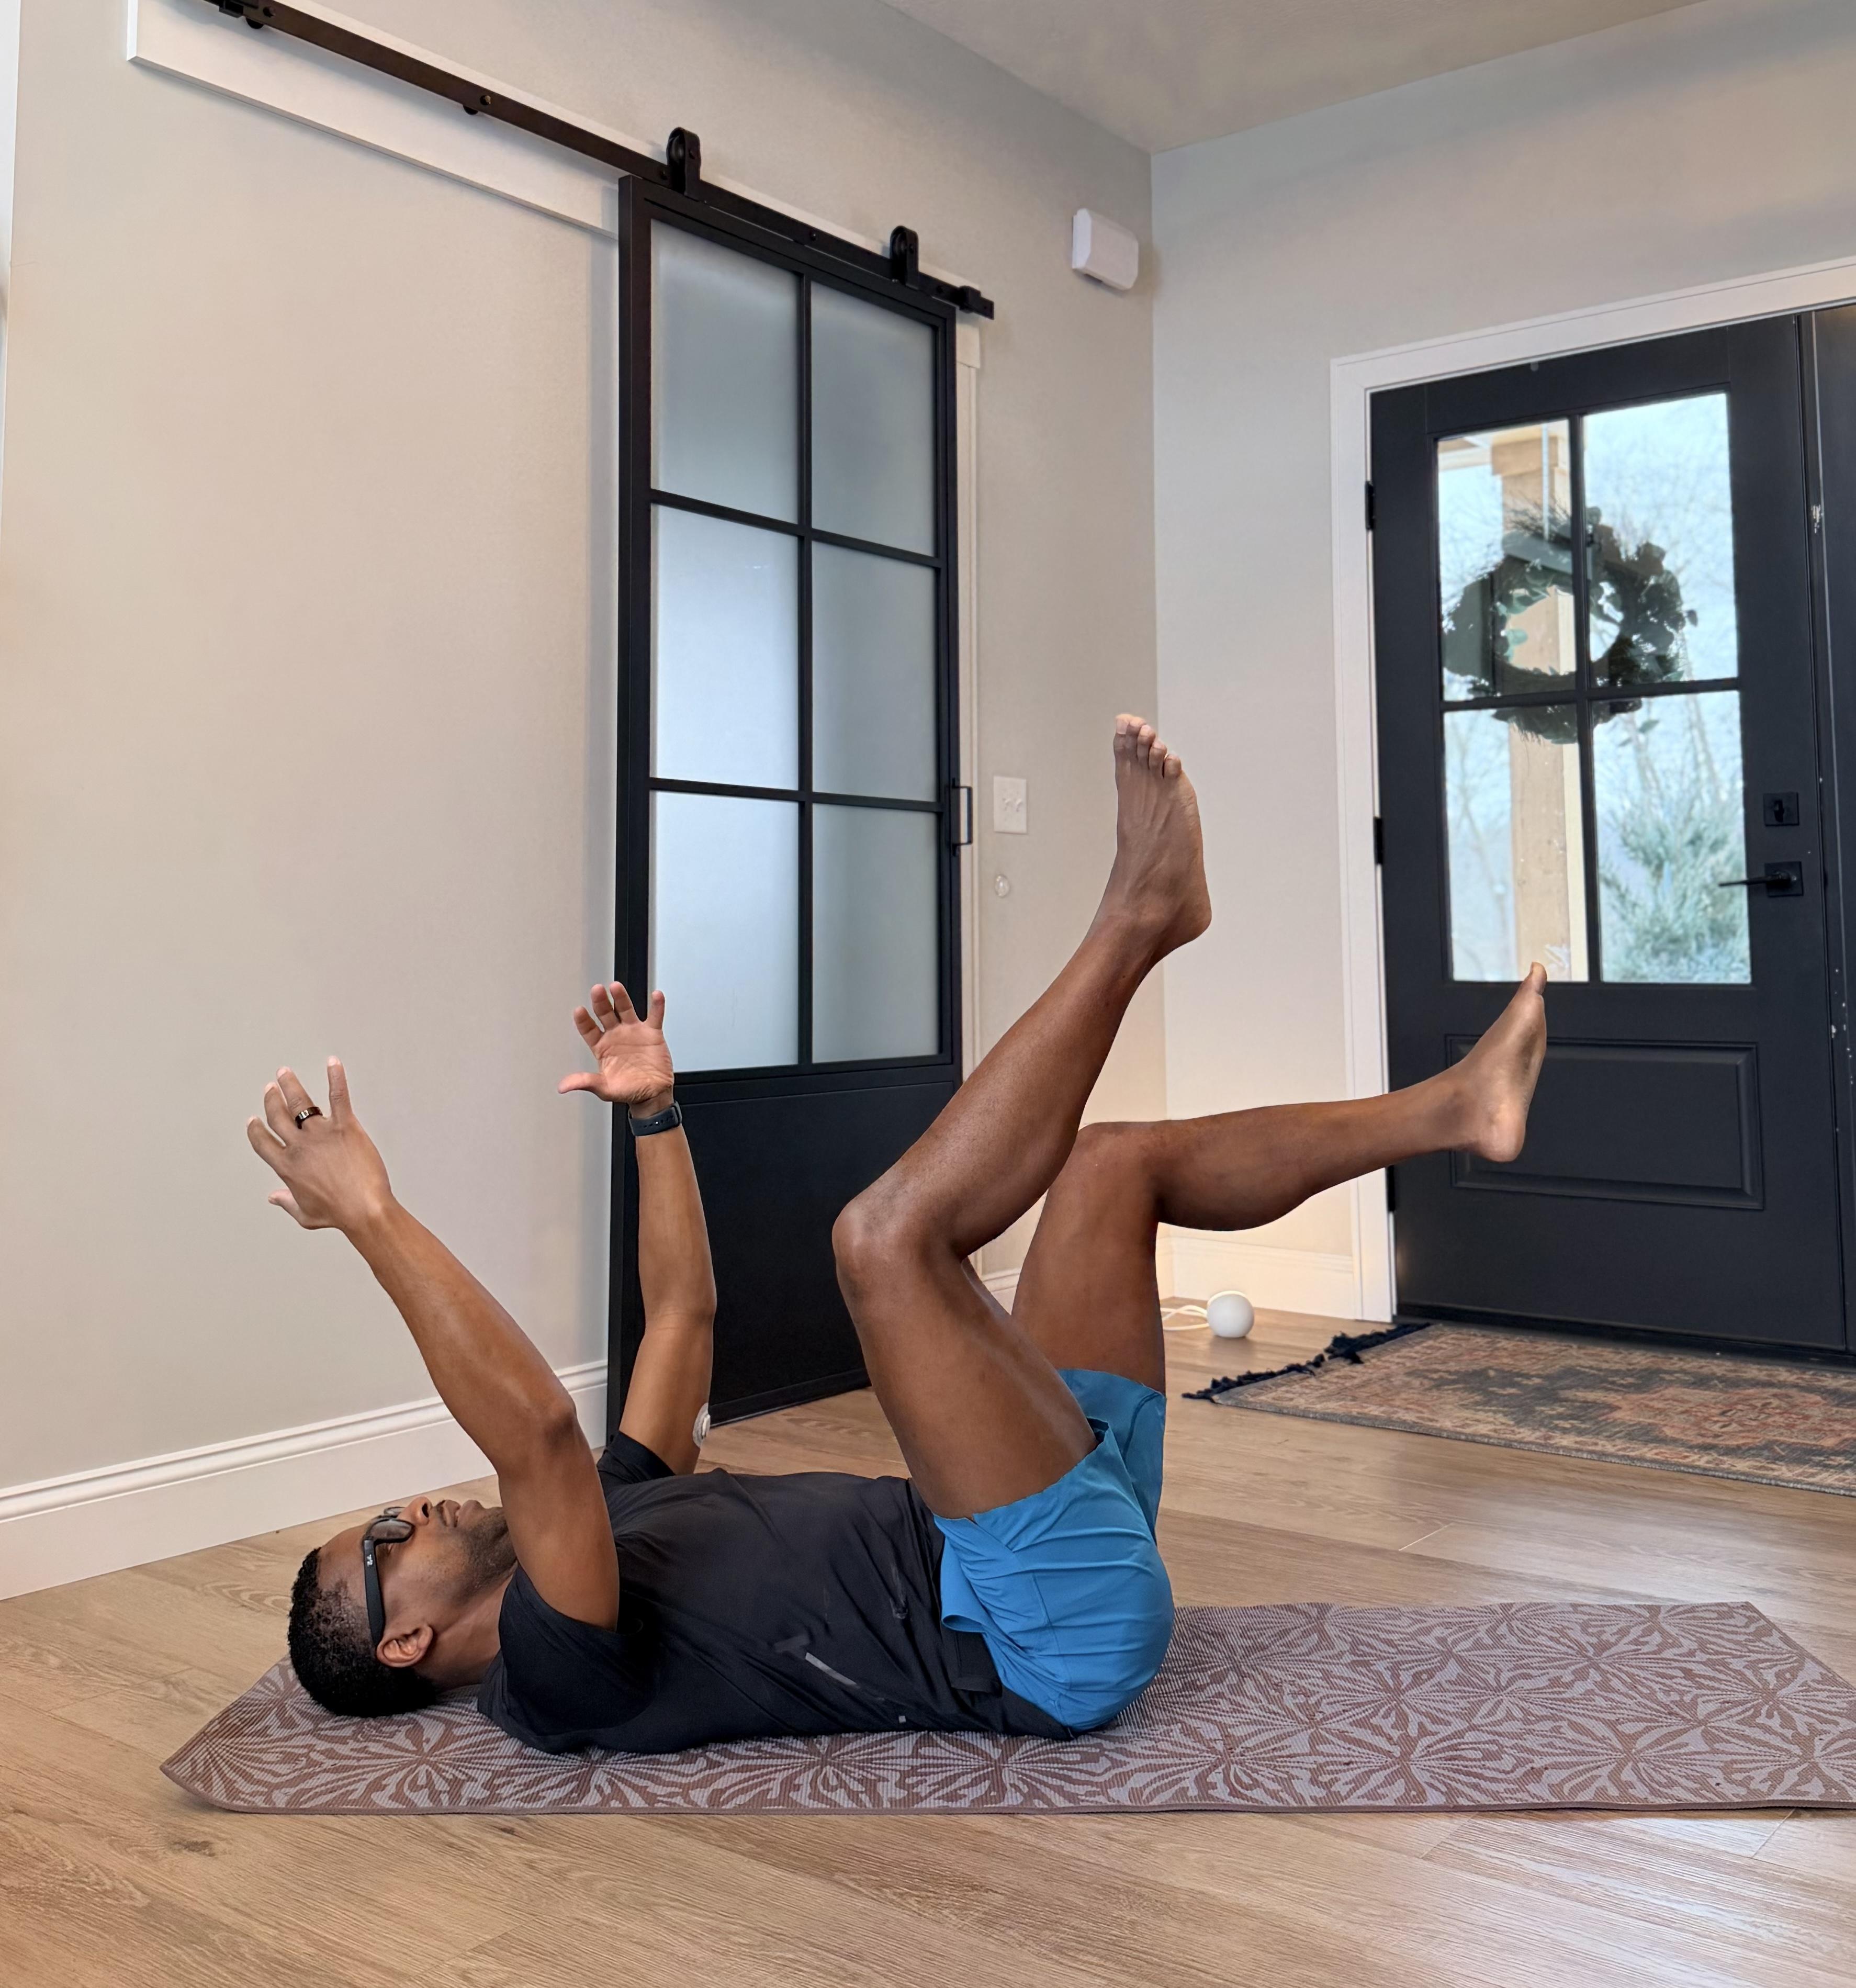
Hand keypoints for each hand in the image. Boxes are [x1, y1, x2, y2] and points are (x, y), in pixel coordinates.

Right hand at [246, 1059, 394, 1234]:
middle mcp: (299, 1146)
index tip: (253, 1120)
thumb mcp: (305, 1214)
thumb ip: (287, 1202)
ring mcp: (321, 1134)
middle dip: (271, 1100)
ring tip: (285, 1073)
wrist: (363, 1209)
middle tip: (270, 1087)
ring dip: (290, 1085)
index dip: (256, 1129)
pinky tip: (333, 1062)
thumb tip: (273, 1197)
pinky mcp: (345, 1126)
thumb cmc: (337, 1215)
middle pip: (277, 1116)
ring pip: (300, 1103)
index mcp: (286, 1166)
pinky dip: (336, 1077)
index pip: (262, 1142)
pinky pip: (338, 1096)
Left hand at [560, 983, 674, 1109]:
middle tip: (597, 990)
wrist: (652, 1094)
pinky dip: (656, 1006)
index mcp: (601, 1046)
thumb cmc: (627, 1090)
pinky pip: (654, 1016)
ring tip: (616, 988)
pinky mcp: (652, 1033)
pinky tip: (656, 996)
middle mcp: (615, 1035)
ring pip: (626, 1009)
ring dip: (621, 998)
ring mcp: (634, 1032)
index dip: (583, 1020)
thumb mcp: (603, 1088)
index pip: (589, 1029)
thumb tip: (563, 1086)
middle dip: (600, 1002)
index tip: (579, 1011)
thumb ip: (585, 1082)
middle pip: (605, 1013)